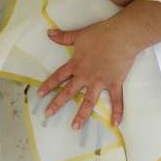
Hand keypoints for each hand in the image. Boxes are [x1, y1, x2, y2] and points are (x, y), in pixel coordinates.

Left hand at [37, 15, 138, 129]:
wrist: (121, 36)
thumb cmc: (101, 34)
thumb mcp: (79, 34)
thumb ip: (64, 37)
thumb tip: (48, 33)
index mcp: (77, 64)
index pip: (59, 76)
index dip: (49, 85)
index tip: (39, 94)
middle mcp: (86, 76)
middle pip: (69, 92)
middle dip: (57, 103)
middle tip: (48, 114)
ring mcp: (100, 81)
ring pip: (89, 101)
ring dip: (82, 115)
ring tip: (75, 127)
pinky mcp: (114, 82)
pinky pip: (116, 99)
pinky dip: (117, 111)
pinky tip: (116, 123)